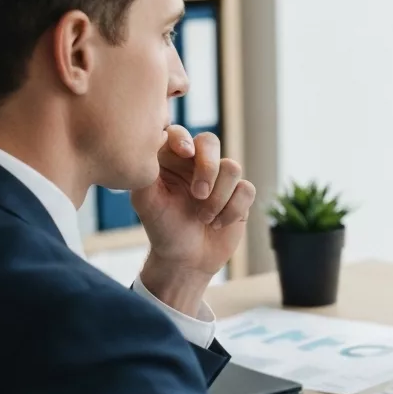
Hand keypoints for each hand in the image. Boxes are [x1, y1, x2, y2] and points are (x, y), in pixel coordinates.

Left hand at [131, 127, 255, 312]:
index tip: (184, 153)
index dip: (183, 138)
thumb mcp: (146, 202)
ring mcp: (220, 178)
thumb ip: (146, 173)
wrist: (186, 260)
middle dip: (208, 168)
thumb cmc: (162, 229)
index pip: (178, 133)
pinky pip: (246, 189)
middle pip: (210, 142)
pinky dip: (232, 210)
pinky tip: (218, 224)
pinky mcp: (240, 194)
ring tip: (204, 218)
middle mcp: (196, 163)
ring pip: (232, 168)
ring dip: (218, 198)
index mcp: (170, 159)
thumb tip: (153, 144)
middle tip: (198, 194)